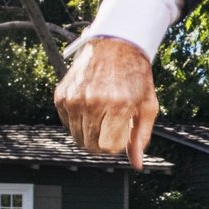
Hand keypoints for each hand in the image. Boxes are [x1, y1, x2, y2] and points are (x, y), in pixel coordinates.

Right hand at [54, 37, 158, 170]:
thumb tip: (137, 164)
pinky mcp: (61, 95)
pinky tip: (90, 106)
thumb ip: (141, 137)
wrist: (114, 44)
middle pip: (91, 145)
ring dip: (90, 133)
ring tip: (102, 115)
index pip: (109, 148)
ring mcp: (74, 98)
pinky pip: (67, 123)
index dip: (117, 144)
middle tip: (112, 126)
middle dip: (103, 142)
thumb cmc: (135, 75)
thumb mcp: (147, 105)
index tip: (122, 132)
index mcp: (117, 105)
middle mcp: (93, 102)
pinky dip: (78, 121)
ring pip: (77, 137)